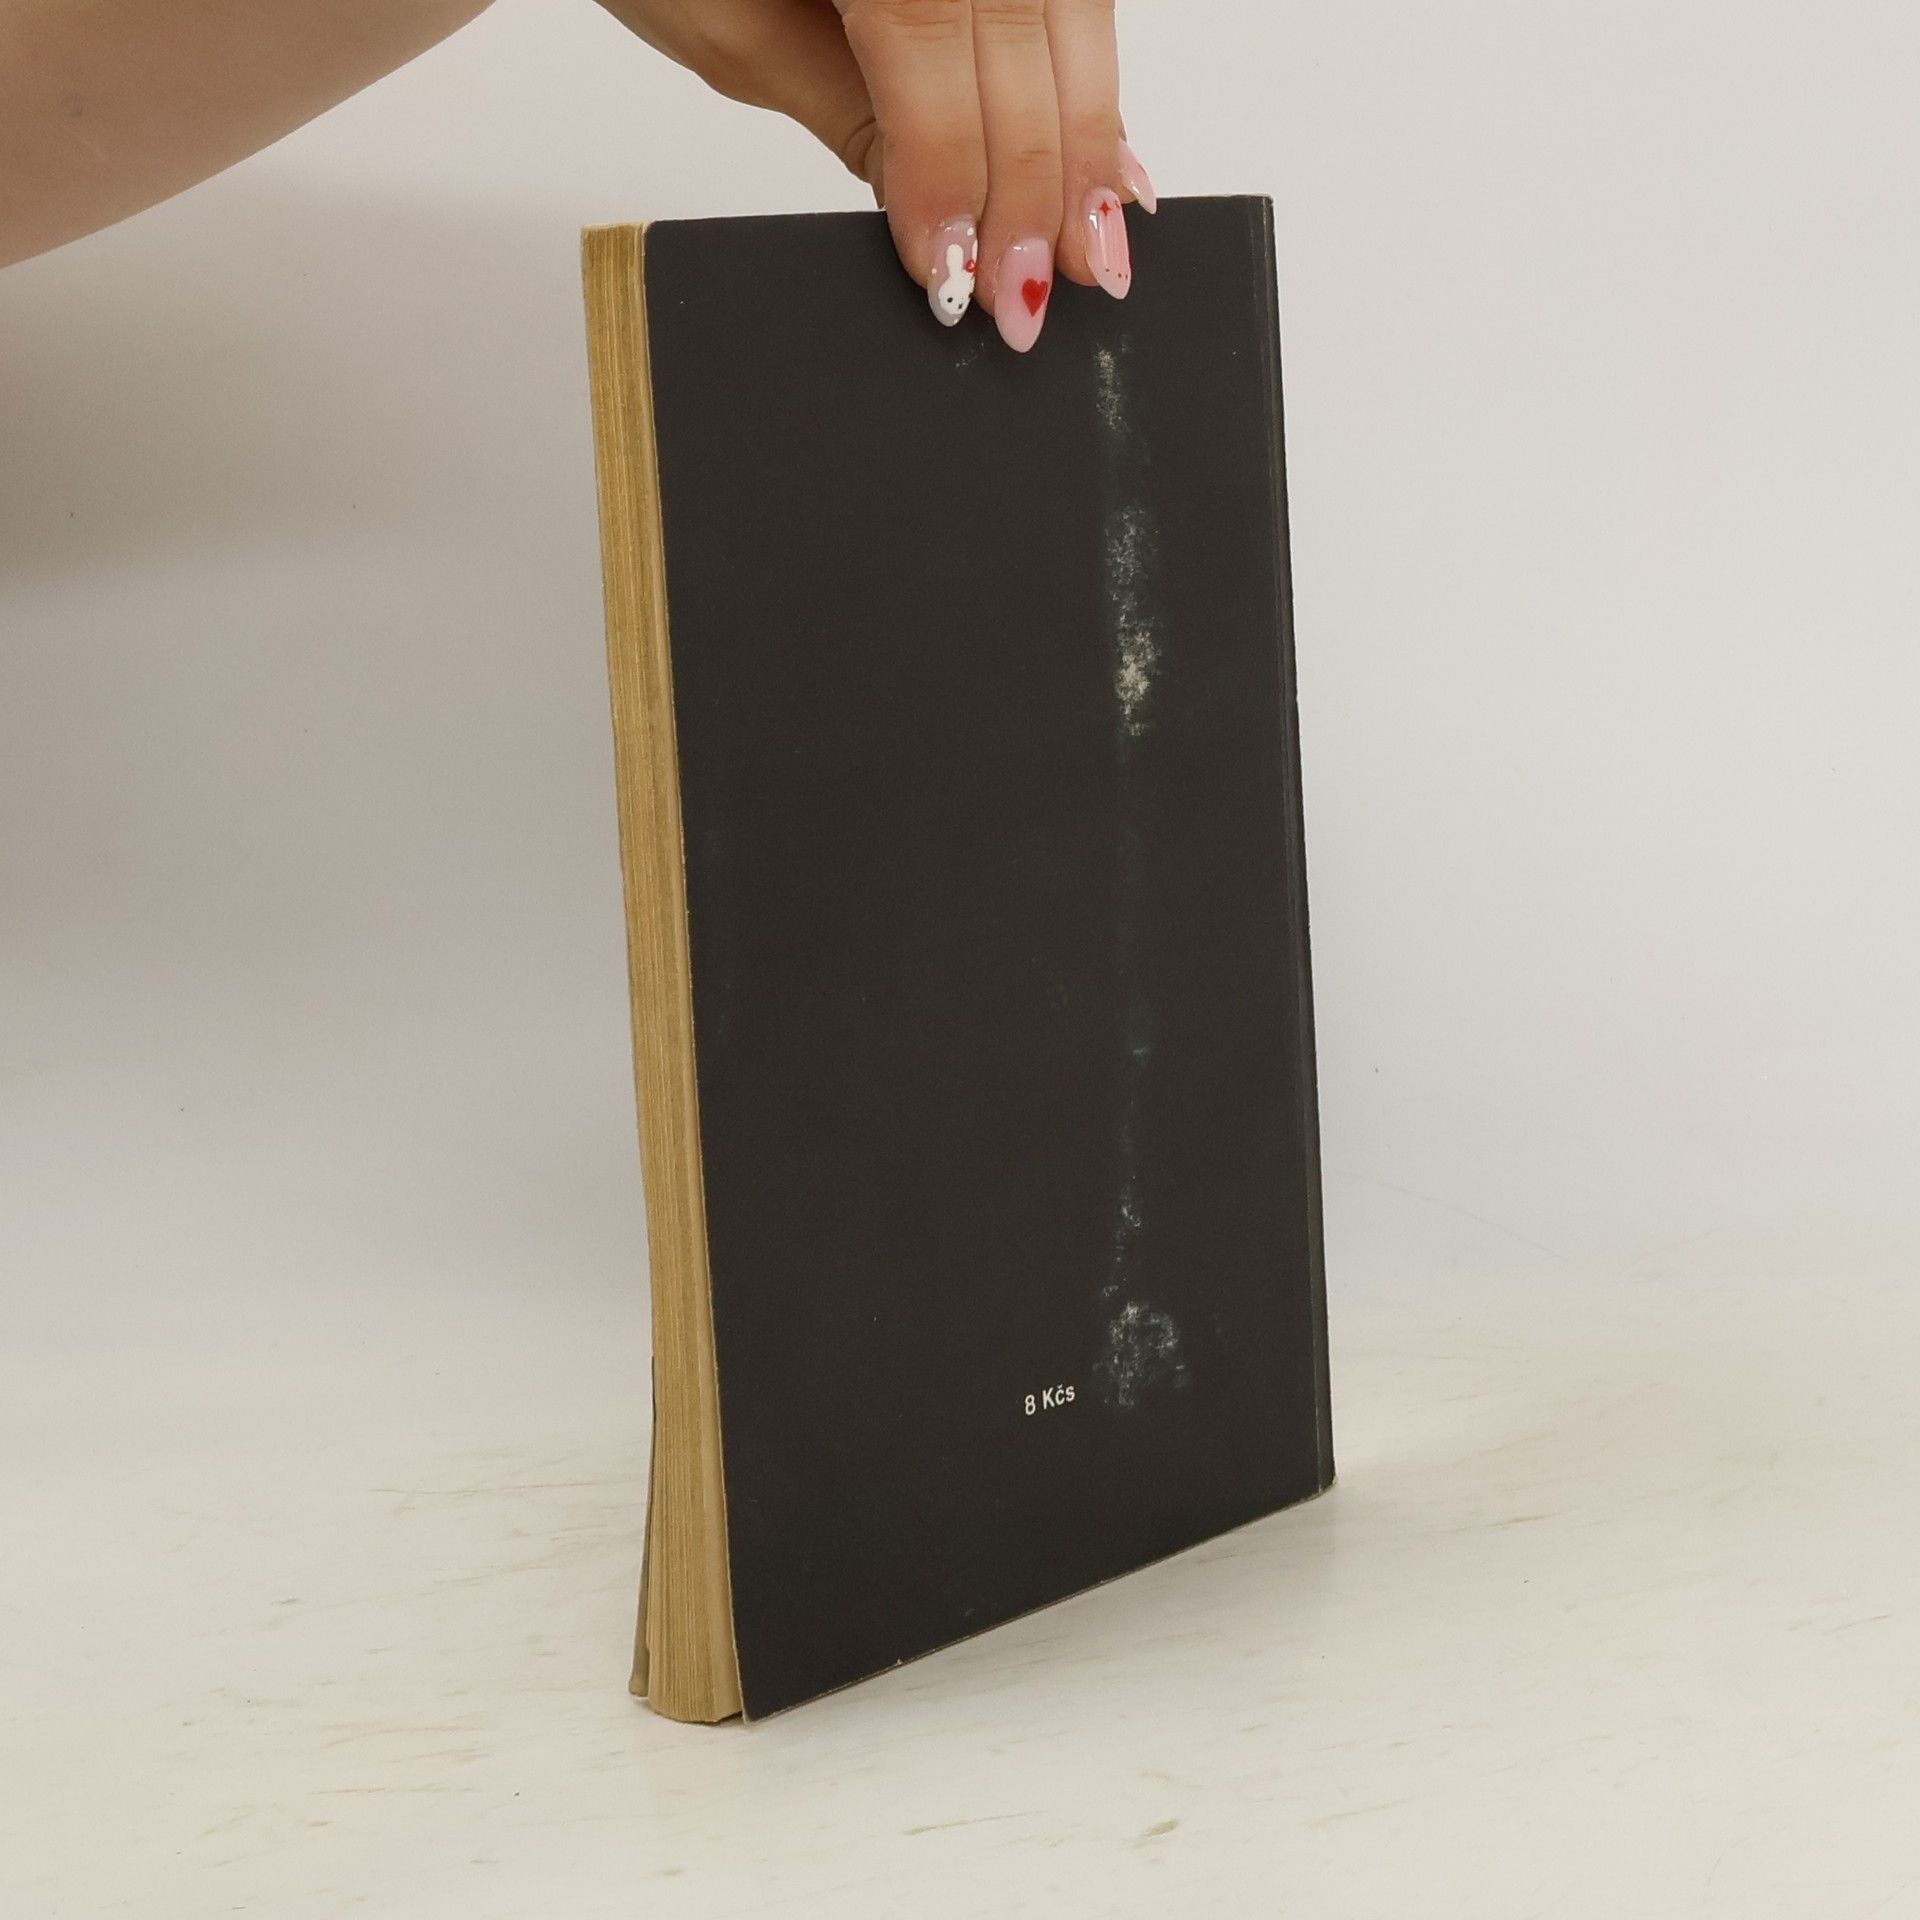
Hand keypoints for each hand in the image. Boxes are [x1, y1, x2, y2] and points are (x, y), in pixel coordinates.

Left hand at [595, 0, 1155, 350]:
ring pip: (1075, 14)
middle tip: (1031, 295)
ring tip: (1089, 253)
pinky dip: (1093, 88)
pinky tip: (1108, 166)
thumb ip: (846, 111)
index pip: (928, 36)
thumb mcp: (730, 26)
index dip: (952, 169)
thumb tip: (943, 211)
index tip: (957, 273)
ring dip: (1087, 146)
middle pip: (1022, 29)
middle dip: (1035, 182)